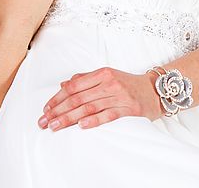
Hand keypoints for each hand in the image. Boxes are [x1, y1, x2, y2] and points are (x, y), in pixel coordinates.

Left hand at [37, 67, 161, 130]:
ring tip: (55, 126)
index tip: (46, 108)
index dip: (58, 97)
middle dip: (58, 110)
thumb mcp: (107, 76)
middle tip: (45, 121)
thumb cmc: (128, 83)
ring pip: (89, 107)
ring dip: (69, 118)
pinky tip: (81, 126)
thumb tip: (63, 84)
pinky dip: (93, 120)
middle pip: (78, 97)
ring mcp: (118, 95)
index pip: (74, 85)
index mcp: (102, 73)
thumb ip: (85, 79)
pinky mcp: (127, 108)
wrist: (154, 90)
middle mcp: (109, 83)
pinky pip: (108, 115)